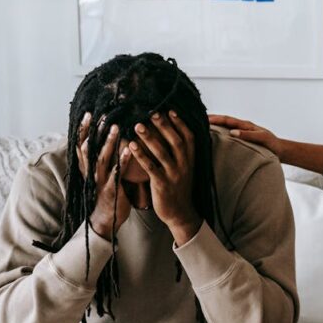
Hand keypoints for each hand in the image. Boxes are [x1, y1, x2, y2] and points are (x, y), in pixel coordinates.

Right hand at [76, 112, 132, 238]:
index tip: (88, 113)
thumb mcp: (99, 173)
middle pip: (89, 148)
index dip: (83, 129)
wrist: (106, 219)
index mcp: (87, 167)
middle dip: (95, 131)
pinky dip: (121, 162)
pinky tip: (128, 151)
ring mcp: (100, 181)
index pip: (81, 144)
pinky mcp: (111, 190)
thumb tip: (103, 138)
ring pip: (101, 158)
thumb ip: (99, 157)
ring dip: (109, 142)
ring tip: (116, 128)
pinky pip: (116, 174)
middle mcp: (91, 172)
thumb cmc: (105, 192)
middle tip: (103, 115)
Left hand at [127, 111, 201, 240]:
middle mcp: (184, 165)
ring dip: (150, 137)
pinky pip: (151, 167)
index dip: (180, 123)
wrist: (180, 213)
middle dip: (164, 126)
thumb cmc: (179, 187)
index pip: (188, 137)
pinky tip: (131, 145)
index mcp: (190, 159)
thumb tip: (171, 131)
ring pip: (162, 152)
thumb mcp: (185, 167)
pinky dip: (141, 155)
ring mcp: (174, 175)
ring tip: (138, 125)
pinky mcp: (162, 184)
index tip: (169, 110)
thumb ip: (180, 151)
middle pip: (175, 141)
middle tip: (152, 112)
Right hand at [207, 114, 282, 156]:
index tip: (204, 119)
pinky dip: (221, 132)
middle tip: (197, 120)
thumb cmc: (272, 144)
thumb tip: (232, 132)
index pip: (228, 120)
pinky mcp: (243, 139)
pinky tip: (214, 136)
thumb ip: (248, 135)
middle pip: (224, 121)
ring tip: (202, 126)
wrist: (280, 150)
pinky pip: (229, 133)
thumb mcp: (262, 138)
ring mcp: (242, 132)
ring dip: (215, 125)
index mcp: (246, 125)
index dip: (216, 119)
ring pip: (226, 126)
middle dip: (212, 119)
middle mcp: (243, 127)